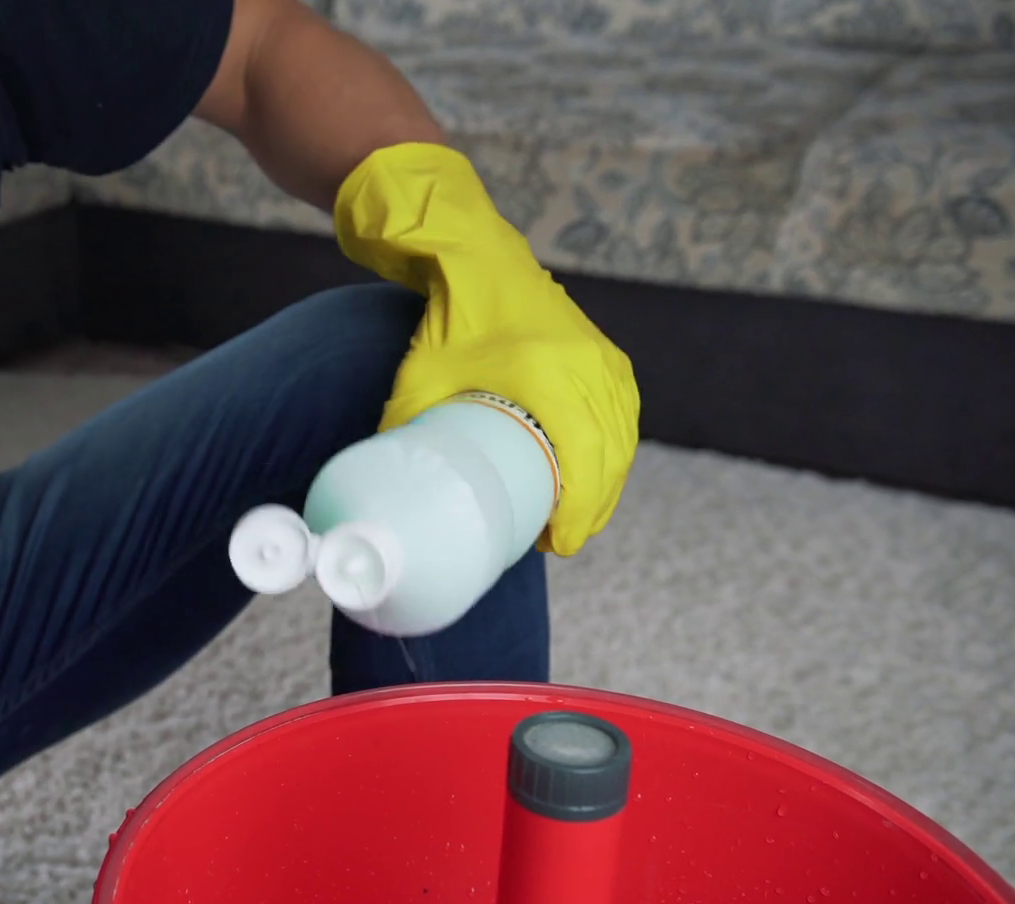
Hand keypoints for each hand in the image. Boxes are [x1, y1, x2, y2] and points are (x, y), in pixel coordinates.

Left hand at [334, 142, 639, 556]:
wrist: (470, 249)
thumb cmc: (445, 313)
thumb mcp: (419, 378)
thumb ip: (406, 433)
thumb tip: (392, 488)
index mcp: (550, 373)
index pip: (585, 457)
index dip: (580, 510)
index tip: (561, 545)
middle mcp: (587, 363)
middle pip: (610, 454)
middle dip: (593, 505)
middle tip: (560, 540)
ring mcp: (599, 353)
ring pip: (621, 434)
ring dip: (606, 479)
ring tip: (576, 515)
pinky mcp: (601, 349)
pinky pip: (622, 409)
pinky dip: (614, 444)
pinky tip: (598, 470)